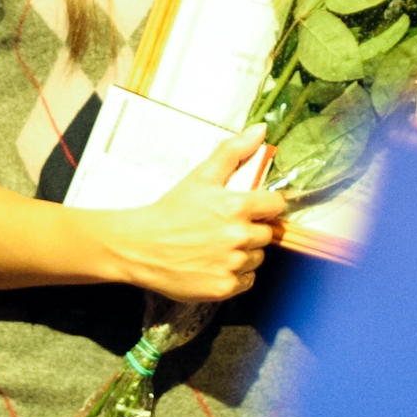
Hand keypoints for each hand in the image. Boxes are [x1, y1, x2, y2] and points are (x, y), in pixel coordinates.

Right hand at [101, 128, 286, 302]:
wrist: (140, 246)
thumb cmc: (170, 210)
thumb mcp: (200, 176)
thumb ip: (233, 151)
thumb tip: (261, 129)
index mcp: (236, 206)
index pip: (275, 205)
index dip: (266, 205)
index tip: (253, 208)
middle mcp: (238, 236)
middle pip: (267, 234)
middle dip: (251, 229)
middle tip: (225, 228)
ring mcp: (232, 264)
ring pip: (257, 258)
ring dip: (244, 253)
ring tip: (217, 246)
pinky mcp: (224, 287)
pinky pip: (246, 280)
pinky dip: (235, 274)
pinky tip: (215, 264)